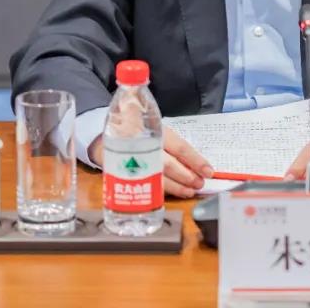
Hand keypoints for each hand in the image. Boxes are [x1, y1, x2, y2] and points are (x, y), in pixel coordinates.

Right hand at [88, 126, 213, 197]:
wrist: (101, 135)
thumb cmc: (133, 126)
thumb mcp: (146, 116)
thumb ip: (163, 124)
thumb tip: (171, 124)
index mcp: (153, 131)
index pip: (178, 147)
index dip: (194, 160)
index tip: (208, 170)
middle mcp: (144, 147)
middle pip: (167, 165)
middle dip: (186, 176)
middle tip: (200, 183)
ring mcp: (133, 163)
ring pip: (157, 179)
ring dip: (176, 187)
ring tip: (190, 191)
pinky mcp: (126, 175)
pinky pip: (145, 185)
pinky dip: (162, 192)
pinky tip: (174, 193)